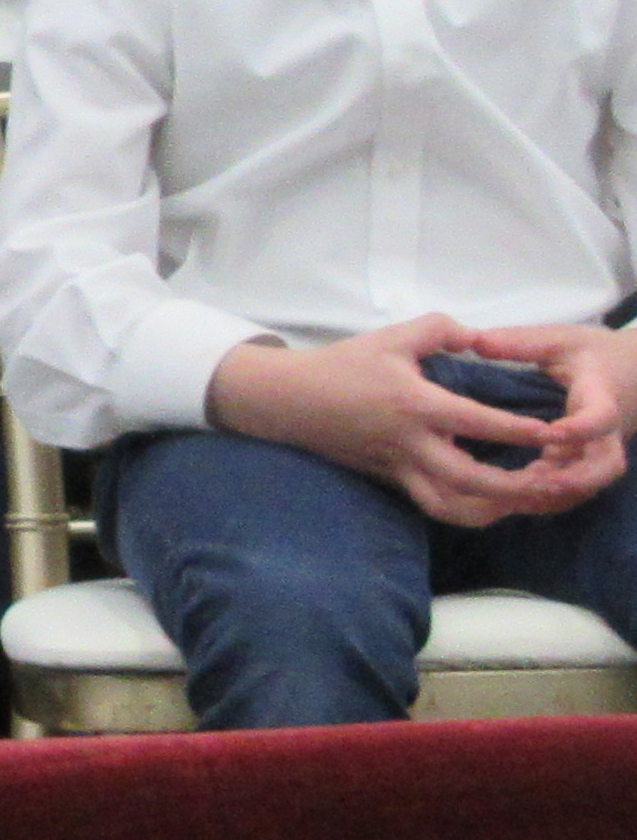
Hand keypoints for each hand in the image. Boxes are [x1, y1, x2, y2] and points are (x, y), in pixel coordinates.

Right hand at [217, 315, 627, 523]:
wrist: (288, 399)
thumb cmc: (342, 364)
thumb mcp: (391, 337)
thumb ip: (440, 330)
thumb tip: (479, 338)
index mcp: (414, 405)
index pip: (477, 423)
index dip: (518, 430)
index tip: (551, 432)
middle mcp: (411, 443)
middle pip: (470, 481)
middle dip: (516, 487)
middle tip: (550, 480)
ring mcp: (399, 467)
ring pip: (451, 506)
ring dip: (493, 510)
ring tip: (525, 500)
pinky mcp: (392, 479)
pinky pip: (434, 504)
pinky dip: (467, 509)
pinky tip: (490, 501)